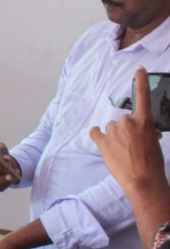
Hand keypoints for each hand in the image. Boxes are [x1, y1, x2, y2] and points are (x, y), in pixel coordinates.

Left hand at [90, 66, 163, 190]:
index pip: (143, 96)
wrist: (143, 180)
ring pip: (110, 128)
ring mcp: (114, 131)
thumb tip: (143, 131)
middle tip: (132, 146)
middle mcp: (128, 122)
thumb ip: (146, 130)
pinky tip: (101, 139)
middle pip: (122, 120)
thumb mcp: (154, 142)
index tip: (138, 69)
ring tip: (121, 151)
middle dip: (126, 131)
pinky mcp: (102, 141)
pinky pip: (96, 131)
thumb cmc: (152, 162)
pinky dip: (98, 135)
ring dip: (114, 136)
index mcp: (145, 121)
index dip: (140, 81)